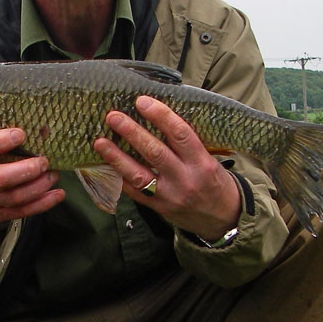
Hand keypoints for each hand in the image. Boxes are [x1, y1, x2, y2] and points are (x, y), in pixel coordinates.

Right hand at [0, 128, 64, 231]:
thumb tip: (25, 126)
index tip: (19, 133)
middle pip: (1, 179)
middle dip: (27, 169)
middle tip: (43, 160)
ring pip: (17, 196)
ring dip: (39, 185)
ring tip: (53, 174)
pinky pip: (23, 211)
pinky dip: (43, 204)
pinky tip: (58, 194)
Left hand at [93, 96, 239, 239]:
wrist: (222, 220)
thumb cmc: (215, 183)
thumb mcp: (210, 160)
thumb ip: (188, 144)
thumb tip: (159, 116)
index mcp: (202, 163)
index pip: (180, 134)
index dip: (160, 116)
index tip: (142, 101)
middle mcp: (185, 179)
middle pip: (155, 152)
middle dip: (132, 132)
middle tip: (114, 116)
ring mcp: (169, 196)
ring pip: (139, 175)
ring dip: (117, 157)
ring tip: (100, 142)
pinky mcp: (158, 208)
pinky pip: (134, 192)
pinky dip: (118, 177)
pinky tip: (105, 164)